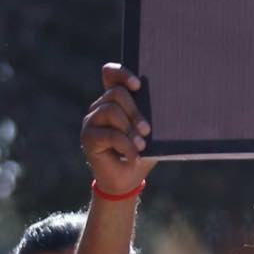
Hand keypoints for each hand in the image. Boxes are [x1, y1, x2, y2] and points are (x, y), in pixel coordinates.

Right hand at [81, 64, 154, 196]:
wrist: (127, 180)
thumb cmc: (141, 152)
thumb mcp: (149, 132)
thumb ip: (150, 117)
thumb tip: (165, 105)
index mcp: (115, 100)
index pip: (110, 74)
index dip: (122, 73)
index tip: (137, 85)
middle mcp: (100, 107)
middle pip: (116, 93)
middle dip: (135, 110)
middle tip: (147, 130)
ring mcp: (91, 121)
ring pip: (111, 111)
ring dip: (130, 128)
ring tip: (141, 145)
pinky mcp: (87, 138)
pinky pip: (110, 134)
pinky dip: (126, 146)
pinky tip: (134, 157)